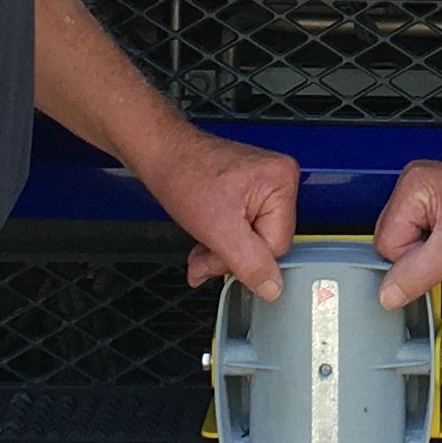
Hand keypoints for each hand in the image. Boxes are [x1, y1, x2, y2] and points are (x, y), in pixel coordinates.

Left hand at [139, 127, 294, 299]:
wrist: (159, 154)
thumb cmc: (182, 175)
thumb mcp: (217, 229)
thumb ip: (249, 263)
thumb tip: (273, 288)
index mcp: (282, 183)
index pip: (277, 246)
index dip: (246, 261)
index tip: (218, 258)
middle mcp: (279, 180)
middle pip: (266, 244)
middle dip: (230, 258)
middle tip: (203, 260)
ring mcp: (265, 184)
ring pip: (253, 240)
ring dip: (223, 252)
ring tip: (199, 249)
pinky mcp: (250, 190)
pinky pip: (244, 228)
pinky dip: (223, 239)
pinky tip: (205, 238)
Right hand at [374, 157, 441, 308]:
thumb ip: (417, 274)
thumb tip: (388, 295)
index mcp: (411, 186)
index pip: (385, 242)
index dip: (411, 259)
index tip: (440, 255)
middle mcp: (413, 186)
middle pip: (393, 243)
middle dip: (421, 256)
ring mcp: (425, 196)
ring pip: (407, 245)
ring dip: (431, 255)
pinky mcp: (437, 207)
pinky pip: (422, 240)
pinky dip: (438, 250)